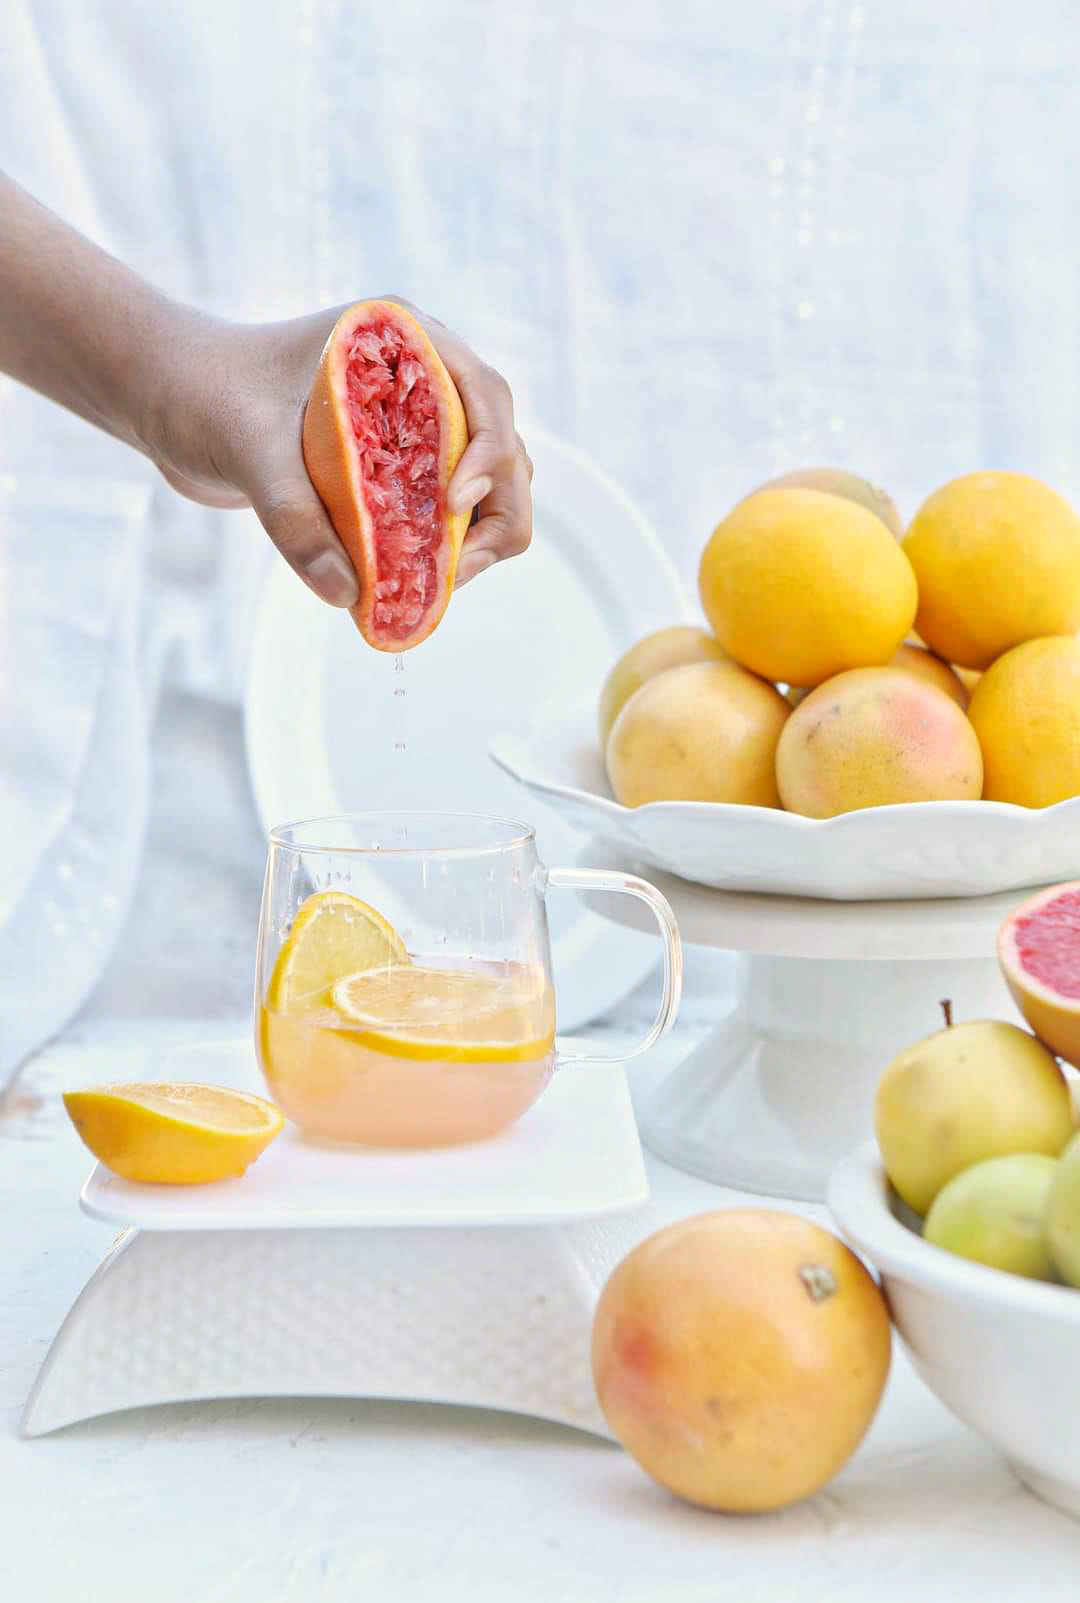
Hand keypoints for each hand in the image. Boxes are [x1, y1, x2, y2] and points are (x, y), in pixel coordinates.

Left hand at [143, 299, 532, 606]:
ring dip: (476, 536)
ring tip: (436, 578)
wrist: (167, 398)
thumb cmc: (204, 394)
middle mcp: (424, 376)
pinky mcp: (396, 463)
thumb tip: (344, 591)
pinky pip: (445, 509)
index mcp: (404, 339)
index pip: (486, 396)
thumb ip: (292, 516)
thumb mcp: (246, 449)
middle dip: (495, 512)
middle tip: (454, 567)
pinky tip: (406, 579)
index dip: (489, 456)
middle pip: (504, 446)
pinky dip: (441, 547)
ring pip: (488, 483)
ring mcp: (415, 421)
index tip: (453, 505)